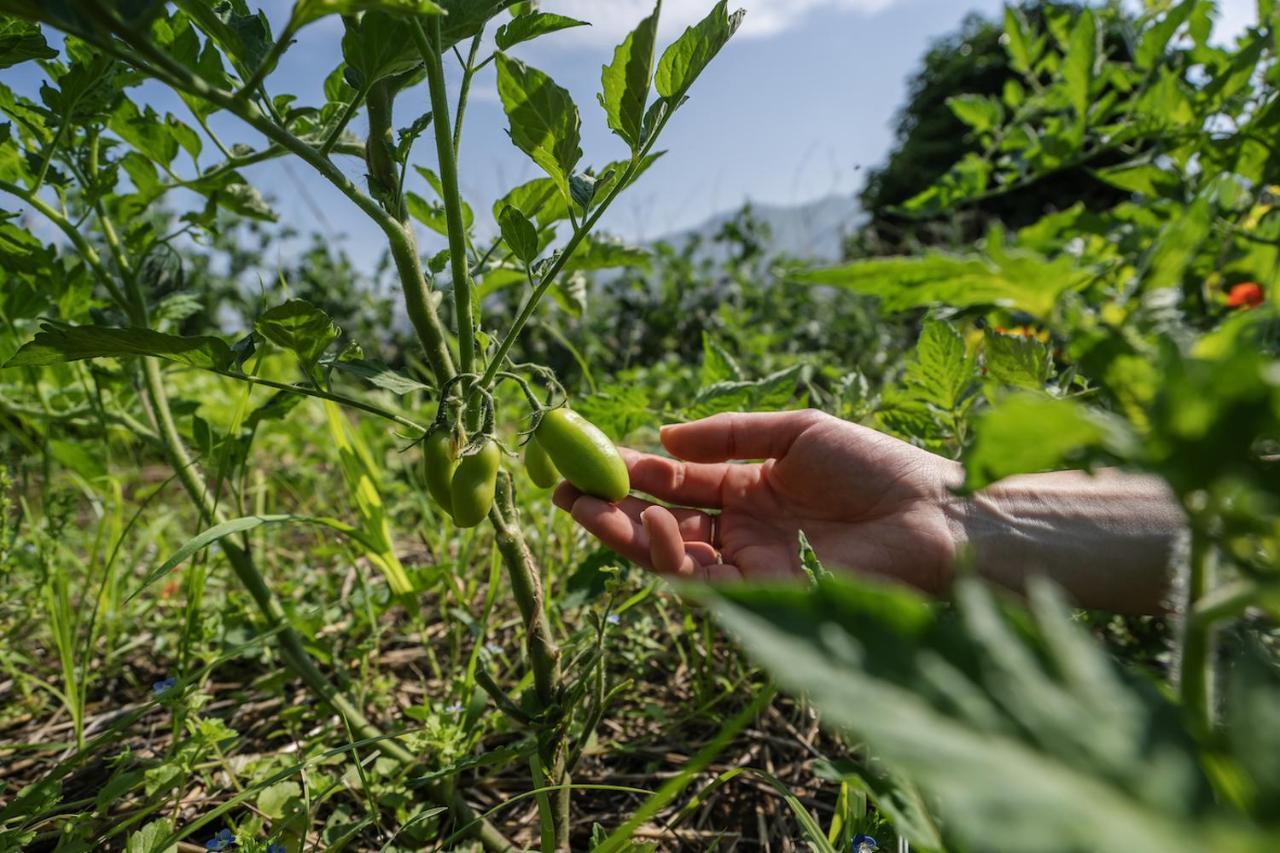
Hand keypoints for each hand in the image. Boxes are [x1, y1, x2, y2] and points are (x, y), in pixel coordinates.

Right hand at [553, 410, 962, 591]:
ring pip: (672, 557)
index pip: (681, 483)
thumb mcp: (797, 433)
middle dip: (614, 508)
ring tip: (585, 505)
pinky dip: (671, 555)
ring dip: (626, 533)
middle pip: (665, 523)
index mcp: (755, 491)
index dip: (637, 471)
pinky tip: (652, 523)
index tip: (593, 455)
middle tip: (563, 489)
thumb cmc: (879, 468)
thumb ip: (730, 436)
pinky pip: (703, 579)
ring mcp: (751, 566)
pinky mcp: (761, 596)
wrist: (937, 519)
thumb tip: (664, 435)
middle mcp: (746, 532)